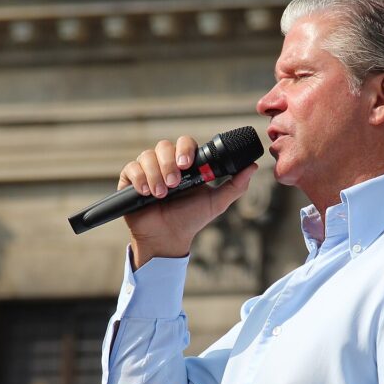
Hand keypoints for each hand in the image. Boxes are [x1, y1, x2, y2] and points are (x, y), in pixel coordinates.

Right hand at [119, 136, 256, 267]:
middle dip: (169, 163)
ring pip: (147, 156)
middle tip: (174, 183)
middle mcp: (165, 163)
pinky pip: (131, 168)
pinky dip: (139, 179)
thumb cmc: (191, 220)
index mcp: (185, 164)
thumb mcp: (216, 203)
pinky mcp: (130, 180)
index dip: (185, 150)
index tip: (188, 165)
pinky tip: (146, 193)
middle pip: (164, 146)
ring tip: (161, 194)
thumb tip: (253, 166)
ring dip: (155, 174)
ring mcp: (147, 170)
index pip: (184, 144)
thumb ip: (235, 185)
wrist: (168, 239)